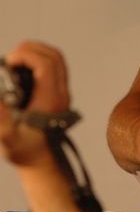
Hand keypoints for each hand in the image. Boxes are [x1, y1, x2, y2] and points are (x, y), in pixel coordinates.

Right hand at [0, 41, 70, 167]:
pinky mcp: (58, 93)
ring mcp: (61, 92)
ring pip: (57, 60)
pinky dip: (38, 60)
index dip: (26, 55)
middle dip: (31, 49)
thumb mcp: (7, 136)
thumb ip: (0, 116)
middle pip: (54, 57)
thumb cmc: (24, 151)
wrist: (41, 161)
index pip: (46, 64)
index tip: (8, 63)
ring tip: (14, 61)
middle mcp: (60, 93)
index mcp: (50, 99)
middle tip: (10, 59)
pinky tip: (20, 69)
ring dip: (35, 53)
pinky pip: (54, 68)